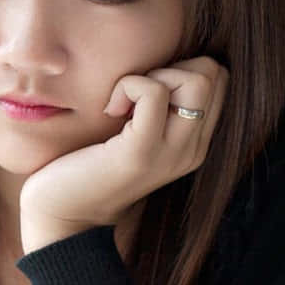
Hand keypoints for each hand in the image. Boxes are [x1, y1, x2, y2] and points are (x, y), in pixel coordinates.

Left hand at [19, 56, 227, 252]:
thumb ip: (157, 108)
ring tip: (124, 104)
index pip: (220, 80)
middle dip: (173, 67)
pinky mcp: (141, 153)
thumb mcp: (134, 135)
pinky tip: (109, 110)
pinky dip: (128, 85)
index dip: (182, 69)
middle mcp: (193, 150)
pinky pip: (154, 92)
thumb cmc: (89, 169)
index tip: (145, 93)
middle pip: (216, 74)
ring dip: (153, 76)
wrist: (65, 219)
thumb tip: (161, 64)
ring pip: (198, 79)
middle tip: (135, 95)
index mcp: (194, 143)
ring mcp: (172, 153)